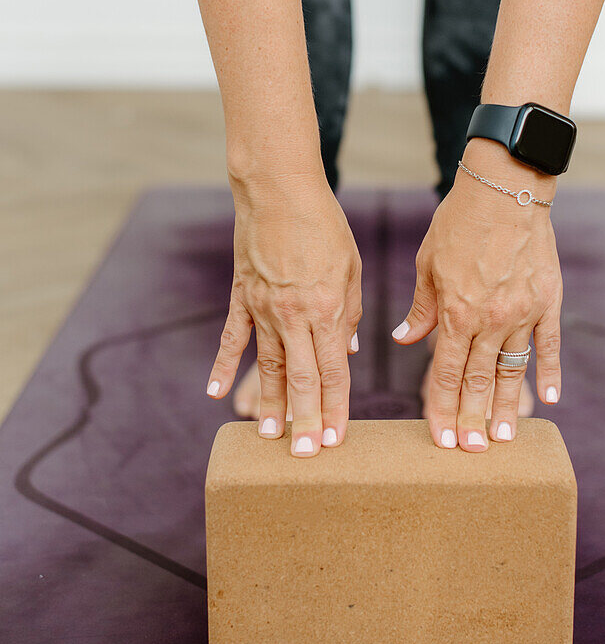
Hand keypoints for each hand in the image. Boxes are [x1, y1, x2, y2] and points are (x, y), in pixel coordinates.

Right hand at [206, 171, 361, 456]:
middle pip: (300, 378)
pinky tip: (215, 393)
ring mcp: (262, 307)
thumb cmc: (324, 225)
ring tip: (268, 437)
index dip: (335, 407)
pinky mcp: (241, 296)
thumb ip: (348, 313)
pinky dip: (222, 367)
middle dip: (304, 419)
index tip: (335, 438)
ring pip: (266, 366)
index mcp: (326, 309)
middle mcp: (293, 314)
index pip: (333, 370)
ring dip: (268, 404)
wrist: (279, 189)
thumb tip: (348, 352)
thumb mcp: (351, 267)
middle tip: (304, 455)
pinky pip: (231, 338)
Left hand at [392, 139, 561, 450]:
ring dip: (507, 407)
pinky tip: (548, 400)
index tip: (441, 438)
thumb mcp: (427, 263)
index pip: (444, 374)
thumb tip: (403, 339)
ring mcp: (523, 313)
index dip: (441, 409)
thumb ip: (421, 308)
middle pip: (478, 382)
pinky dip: (549, 373)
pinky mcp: (549, 302)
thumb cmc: (459, 222)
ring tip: (504, 439)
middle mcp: (490, 320)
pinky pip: (549, 346)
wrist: (505, 187)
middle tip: (471, 452)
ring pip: (512, 371)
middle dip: (472, 421)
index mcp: (456, 313)